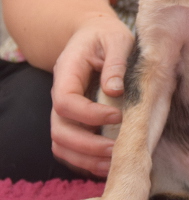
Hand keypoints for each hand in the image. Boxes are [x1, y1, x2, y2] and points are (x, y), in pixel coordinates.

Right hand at [51, 15, 133, 176]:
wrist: (94, 36)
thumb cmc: (107, 36)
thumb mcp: (116, 38)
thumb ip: (116, 61)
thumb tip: (115, 91)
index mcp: (67, 72)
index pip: (65, 102)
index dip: (89, 115)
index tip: (119, 116)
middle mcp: (61, 95)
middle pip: (59, 131)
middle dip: (88, 146)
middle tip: (118, 149)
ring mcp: (65, 112)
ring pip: (61, 145)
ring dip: (86, 159)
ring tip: (115, 162)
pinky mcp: (74, 122)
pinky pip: (71, 150)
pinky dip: (87, 162)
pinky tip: (110, 164)